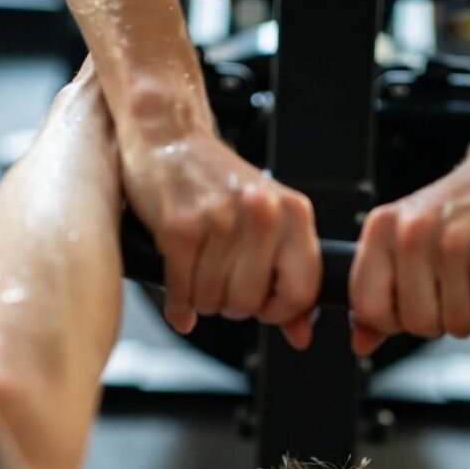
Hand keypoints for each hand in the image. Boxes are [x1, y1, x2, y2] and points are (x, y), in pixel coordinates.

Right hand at [118, 121, 320, 348]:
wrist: (167, 134)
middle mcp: (262, 214)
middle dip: (230, 303)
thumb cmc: (216, 180)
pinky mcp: (180, 227)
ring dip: (200, 297)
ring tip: (198, 268)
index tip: (261, 303)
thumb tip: (300, 334)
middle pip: (250, 304)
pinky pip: (181, 289)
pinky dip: (176, 298)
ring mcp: (220, 220)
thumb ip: (288, 279)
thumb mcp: (268, 222)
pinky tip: (177, 283)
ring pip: (213, 301)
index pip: (302, 293)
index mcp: (293, 213)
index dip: (278, 311)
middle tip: (219, 279)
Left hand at [350, 130, 469, 356]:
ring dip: (467, 323)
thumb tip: (359, 343)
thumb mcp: (406, 237)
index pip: (368, 306)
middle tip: (448, 303)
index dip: (391, 321)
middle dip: (435, 324)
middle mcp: (413, 232)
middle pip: (415, 322)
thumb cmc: (460, 204)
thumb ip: (378, 290)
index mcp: (382, 227)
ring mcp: (456, 241)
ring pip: (454, 324)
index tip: (409, 312)